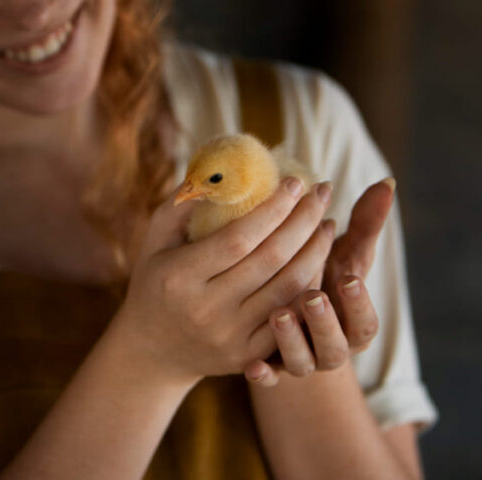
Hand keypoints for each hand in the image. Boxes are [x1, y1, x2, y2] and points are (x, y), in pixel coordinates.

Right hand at [111, 178, 333, 384]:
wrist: (153, 349)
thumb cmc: (156, 282)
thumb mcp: (154, 240)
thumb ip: (182, 204)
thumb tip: (223, 168)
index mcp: (179, 277)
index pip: (238, 238)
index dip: (273, 209)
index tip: (295, 182)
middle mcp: (205, 310)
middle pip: (271, 260)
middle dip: (304, 221)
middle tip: (322, 192)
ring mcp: (229, 336)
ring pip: (288, 288)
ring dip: (316, 250)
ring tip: (327, 223)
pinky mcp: (247, 357)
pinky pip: (291, 317)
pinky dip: (310, 286)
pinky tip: (319, 261)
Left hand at [244, 178, 395, 385]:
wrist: (289, 316)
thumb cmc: (321, 276)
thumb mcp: (343, 254)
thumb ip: (364, 225)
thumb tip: (386, 183)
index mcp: (352, 324)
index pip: (364, 322)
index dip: (358, 304)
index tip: (348, 280)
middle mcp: (330, 348)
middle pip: (334, 345)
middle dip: (324, 321)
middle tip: (311, 296)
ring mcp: (300, 361)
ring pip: (301, 361)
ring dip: (291, 340)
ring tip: (280, 315)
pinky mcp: (270, 367)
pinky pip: (268, 376)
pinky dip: (263, 375)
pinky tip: (252, 369)